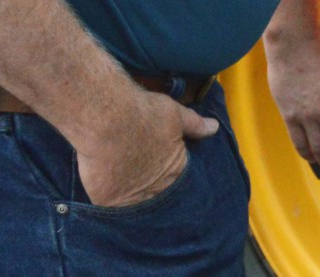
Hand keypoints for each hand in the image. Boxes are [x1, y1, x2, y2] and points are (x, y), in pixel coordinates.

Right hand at [74, 83, 217, 208]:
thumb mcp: (174, 113)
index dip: (170, 172)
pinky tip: (107, 187)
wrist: (105, 119)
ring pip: (135, 202)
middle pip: (157, 194)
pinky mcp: (107, 201)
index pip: (178, 179)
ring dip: (132, 194)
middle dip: (153, 186)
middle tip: (141, 171)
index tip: (161, 164)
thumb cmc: (142, 113)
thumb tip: (214, 128)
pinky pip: (110, 206)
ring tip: (124, 180)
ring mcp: (131, 198)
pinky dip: (110, 199)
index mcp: (175, 169)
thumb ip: (194, 125)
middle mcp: (156, 188)